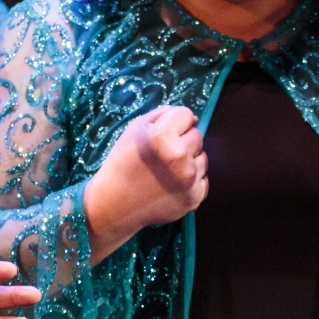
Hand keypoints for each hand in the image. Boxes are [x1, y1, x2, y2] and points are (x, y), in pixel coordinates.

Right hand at [82, 105, 206, 264]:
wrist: (115, 204)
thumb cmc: (123, 162)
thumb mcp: (135, 128)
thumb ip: (164, 114)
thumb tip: (193, 118)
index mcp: (162, 136)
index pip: (186, 114)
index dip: (173, 122)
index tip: (161, 134)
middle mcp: (180, 157)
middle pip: (197, 135)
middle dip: (182, 140)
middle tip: (163, 153)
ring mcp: (189, 180)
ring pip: (202, 157)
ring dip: (189, 160)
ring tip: (167, 170)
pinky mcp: (194, 198)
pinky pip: (203, 179)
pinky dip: (192, 180)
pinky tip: (173, 184)